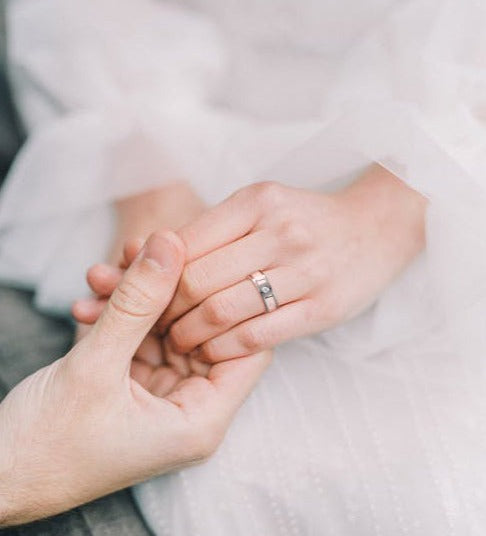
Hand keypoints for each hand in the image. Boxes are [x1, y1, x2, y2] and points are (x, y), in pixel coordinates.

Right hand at [0, 230, 270, 526]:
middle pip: (204, 332)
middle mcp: (190, 410)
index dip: (231, 302)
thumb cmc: (45, 445)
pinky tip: (90, 298)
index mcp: (200, 421)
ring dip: (137, 299)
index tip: (203, 262)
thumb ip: (137, 303)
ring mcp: (163, 397)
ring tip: (104, 271)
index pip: (249, 349)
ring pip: (168, 330)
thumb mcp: (95, 367)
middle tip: (141, 253)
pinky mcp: (136, 386)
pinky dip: (119, 317)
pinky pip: (141, 339)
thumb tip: (170, 244)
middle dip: (170, 291)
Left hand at [161, 165, 424, 361]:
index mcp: (256, 201)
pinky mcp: (322, 308)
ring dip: (188, 335)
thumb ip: (215, 231)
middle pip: (196, 281)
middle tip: (155, 325)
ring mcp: (305, 271)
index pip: (184, 244)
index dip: (155, 276)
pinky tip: (211, 352)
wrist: (376, 228)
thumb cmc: (307, 220)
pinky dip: (223, 349)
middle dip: (164, 311)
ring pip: (221, 312)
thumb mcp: (262, 207)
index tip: (145, 295)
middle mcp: (280, 232)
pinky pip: (256, 337)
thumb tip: (156, 259)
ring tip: (179, 341)